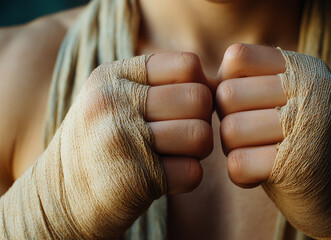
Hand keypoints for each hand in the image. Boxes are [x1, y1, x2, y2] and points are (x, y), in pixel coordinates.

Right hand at [41, 52, 212, 237]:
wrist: (61, 197)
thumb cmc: (103, 142)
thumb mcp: (118, 100)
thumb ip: (166, 85)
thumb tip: (219, 85)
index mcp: (112, 75)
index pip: (188, 65)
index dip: (198, 87)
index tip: (184, 107)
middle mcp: (112, 102)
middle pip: (199, 99)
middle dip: (201, 120)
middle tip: (182, 136)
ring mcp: (122, 140)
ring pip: (201, 135)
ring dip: (197, 152)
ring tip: (174, 155)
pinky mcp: (134, 180)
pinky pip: (193, 172)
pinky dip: (187, 177)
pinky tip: (165, 178)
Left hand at [216, 44, 330, 237]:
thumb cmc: (303, 142)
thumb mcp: (286, 101)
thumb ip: (248, 84)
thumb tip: (201, 84)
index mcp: (304, 68)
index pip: (237, 57)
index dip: (227, 84)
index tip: (244, 106)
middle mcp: (311, 90)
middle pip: (227, 94)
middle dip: (228, 120)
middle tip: (250, 137)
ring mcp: (308, 127)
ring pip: (229, 129)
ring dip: (233, 149)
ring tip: (257, 155)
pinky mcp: (298, 166)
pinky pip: (237, 164)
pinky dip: (241, 174)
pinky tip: (260, 176)